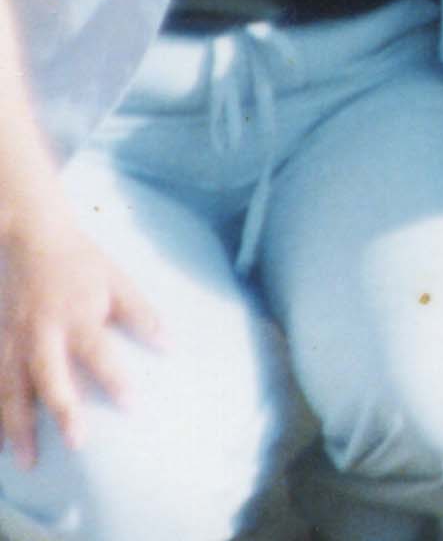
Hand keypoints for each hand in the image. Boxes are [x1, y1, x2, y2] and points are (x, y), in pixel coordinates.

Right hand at [0, 211, 156, 465]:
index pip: (98, 351)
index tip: (132, 405)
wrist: (29, 239)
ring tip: (27, 461)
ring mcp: (11, 341)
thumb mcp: (116, 280)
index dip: (115, 378)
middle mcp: (40, 333)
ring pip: (10, 391)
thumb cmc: (80, 263)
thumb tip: (169, 346)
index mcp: (75, 316)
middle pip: (49, 378)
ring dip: (17, 428)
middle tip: (76, 443)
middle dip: (62, 411)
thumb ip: (141, 314)